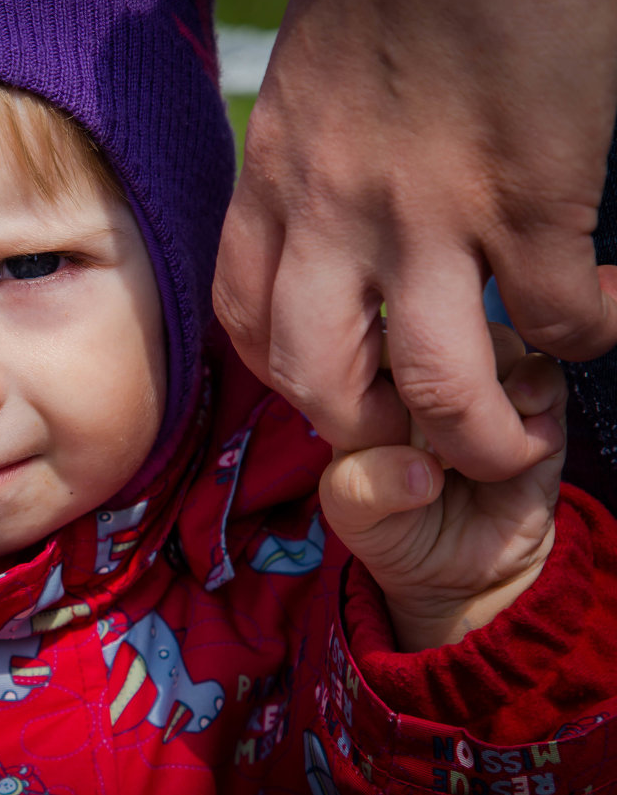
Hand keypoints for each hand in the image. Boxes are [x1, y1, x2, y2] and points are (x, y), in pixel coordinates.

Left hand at [213, 0, 616, 480]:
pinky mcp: (529, 197)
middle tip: (408, 431)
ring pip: (437, 382)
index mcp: (275, 183)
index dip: (287, 378)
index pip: (246, 323)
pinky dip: (583, 337)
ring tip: (510, 439)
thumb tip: (326, 249)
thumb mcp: (302, 96)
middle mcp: (336, 211)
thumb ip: (301, 181)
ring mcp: (431, 212)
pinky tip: (594, 316)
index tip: (331, 384)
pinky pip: (555, 315)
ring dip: (477, 433)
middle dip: (364, 431)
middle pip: (318, 378)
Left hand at [319, 326, 566, 650]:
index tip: (386, 411)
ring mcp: (487, 386)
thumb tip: (420, 469)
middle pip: (438, 318)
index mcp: (374, 380)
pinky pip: (545, 376)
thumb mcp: (351, 513)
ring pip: (495, 339)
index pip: (374, 332)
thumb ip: (361, 487)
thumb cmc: (389, 527)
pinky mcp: (537, 412)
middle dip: (438, 360)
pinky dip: (535, 396)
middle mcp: (431, 371)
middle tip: (431, 412)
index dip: (384, 361)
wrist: (452, 576)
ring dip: (489, 376)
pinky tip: (516, 434)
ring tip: (476, 426)